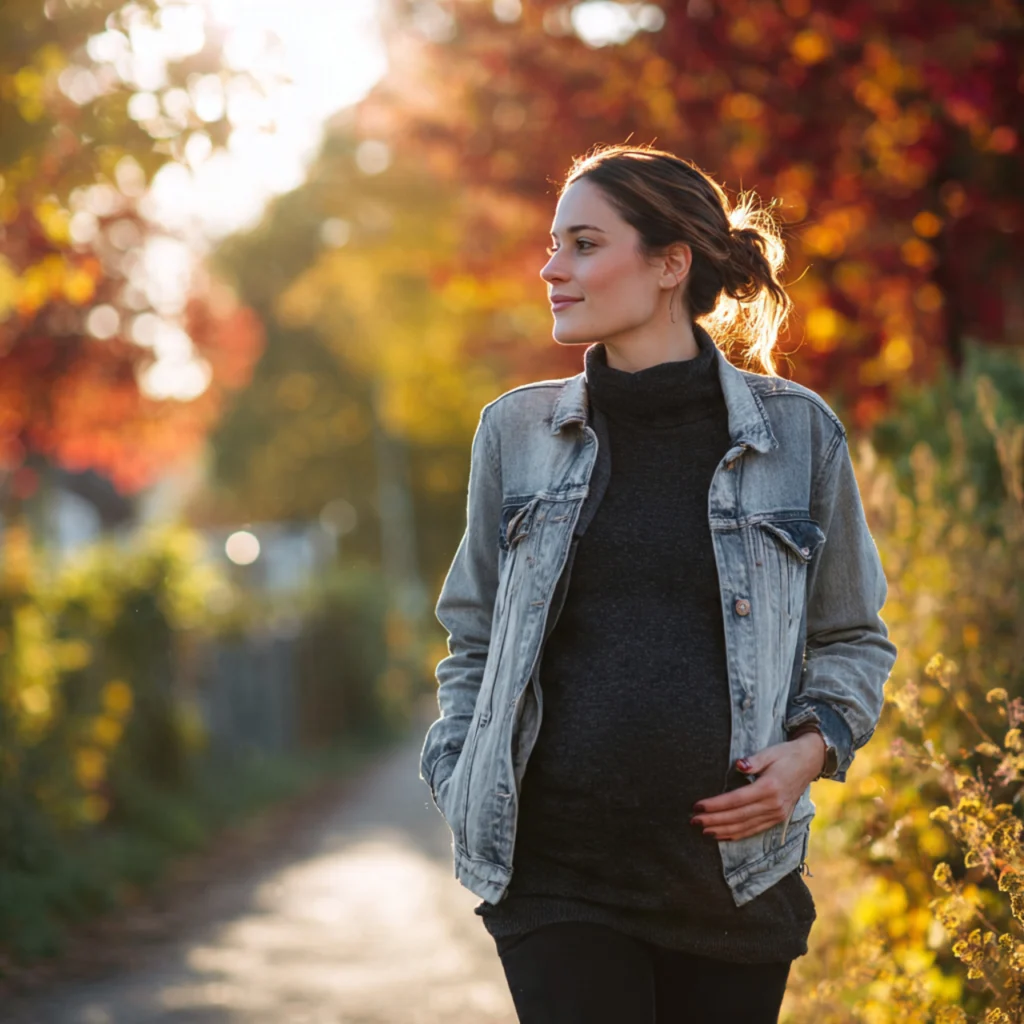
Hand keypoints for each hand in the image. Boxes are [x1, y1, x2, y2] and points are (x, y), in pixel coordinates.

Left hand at [689, 732, 825, 840]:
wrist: (809, 763)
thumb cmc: (785, 755)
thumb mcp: (769, 752)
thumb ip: (753, 760)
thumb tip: (739, 765)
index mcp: (769, 788)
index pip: (736, 800)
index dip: (716, 805)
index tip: (698, 806)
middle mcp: (773, 805)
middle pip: (738, 817)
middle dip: (714, 820)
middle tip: (694, 820)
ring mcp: (777, 814)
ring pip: (745, 827)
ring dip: (723, 831)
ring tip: (704, 830)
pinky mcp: (778, 819)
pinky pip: (754, 830)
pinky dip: (737, 834)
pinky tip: (723, 835)